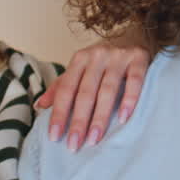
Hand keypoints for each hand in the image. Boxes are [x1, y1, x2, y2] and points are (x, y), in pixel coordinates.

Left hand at [35, 28, 150, 151]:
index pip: (66, 89)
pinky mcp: (139, 59)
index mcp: (80, 59)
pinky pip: (135, 81)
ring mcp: (119, 56)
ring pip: (107, 90)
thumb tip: (39, 106)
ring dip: (100, 117)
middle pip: (85, 92)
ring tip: (94, 139)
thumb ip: (62, 87)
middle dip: (78, 121)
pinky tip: (123, 118)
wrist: (137, 34)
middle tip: (74, 145)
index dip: (59, 113)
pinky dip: (129, 100)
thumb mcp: (82, 69)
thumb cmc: (105, 61)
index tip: (54, 136)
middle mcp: (97, 55)